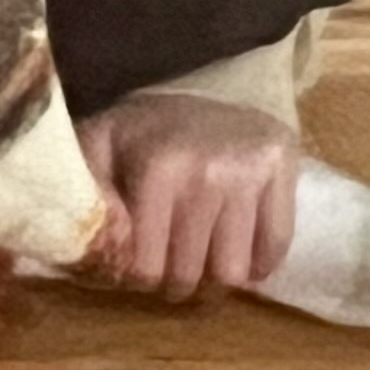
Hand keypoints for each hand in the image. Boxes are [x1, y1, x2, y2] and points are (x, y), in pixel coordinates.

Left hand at [76, 92, 297, 302]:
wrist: (204, 85)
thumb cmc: (146, 130)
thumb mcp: (98, 149)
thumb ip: (86, 194)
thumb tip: (96, 250)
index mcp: (156, 170)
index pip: (147, 268)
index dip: (140, 278)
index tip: (140, 267)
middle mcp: (206, 173)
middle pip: (191, 275)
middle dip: (177, 285)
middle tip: (173, 270)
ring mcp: (249, 172)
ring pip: (233, 272)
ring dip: (216, 280)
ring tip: (204, 261)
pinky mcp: (282, 170)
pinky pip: (276, 247)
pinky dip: (258, 264)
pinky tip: (239, 250)